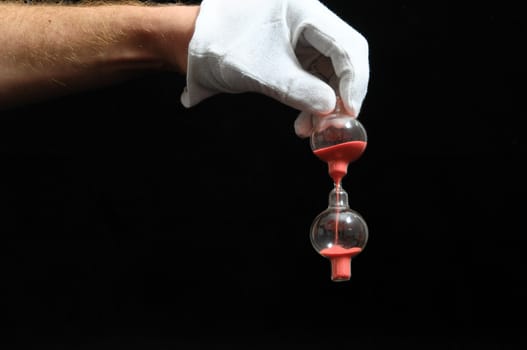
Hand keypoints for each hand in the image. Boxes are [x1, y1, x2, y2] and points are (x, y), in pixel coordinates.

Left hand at [180, 0, 369, 137]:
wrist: (192, 47)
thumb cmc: (220, 47)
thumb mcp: (261, 72)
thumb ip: (299, 91)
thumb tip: (331, 110)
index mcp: (305, 11)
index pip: (347, 46)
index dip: (353, 81)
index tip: (349, 112)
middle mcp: (309, 22)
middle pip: (345, 59)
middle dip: (342, 95)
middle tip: (336, 125)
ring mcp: (303, 39)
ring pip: (331, 74)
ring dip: (326, 105)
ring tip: (313, 130)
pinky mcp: (294, 56)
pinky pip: (314, 81)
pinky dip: (313, 103)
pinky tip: (304, 123)